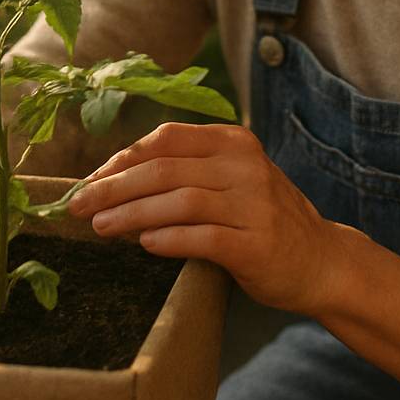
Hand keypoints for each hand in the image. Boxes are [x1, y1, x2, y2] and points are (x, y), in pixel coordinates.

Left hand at [66, 122, 340, 314]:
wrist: (321, 261)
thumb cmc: (260, 219)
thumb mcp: (230, 179)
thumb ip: (186, 170)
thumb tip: (111, 178)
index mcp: (234, 141)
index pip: (165, 139)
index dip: (120, 159)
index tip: (88, 182)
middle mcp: (246, 166)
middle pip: (164, 169)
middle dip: (113, 188)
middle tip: (78, 207)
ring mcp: (254, 205)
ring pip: (178, 201)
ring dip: (131, 214)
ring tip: (100, 228)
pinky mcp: (258, 244)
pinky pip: (203, 238)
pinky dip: (168, 239)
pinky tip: (144, 244)